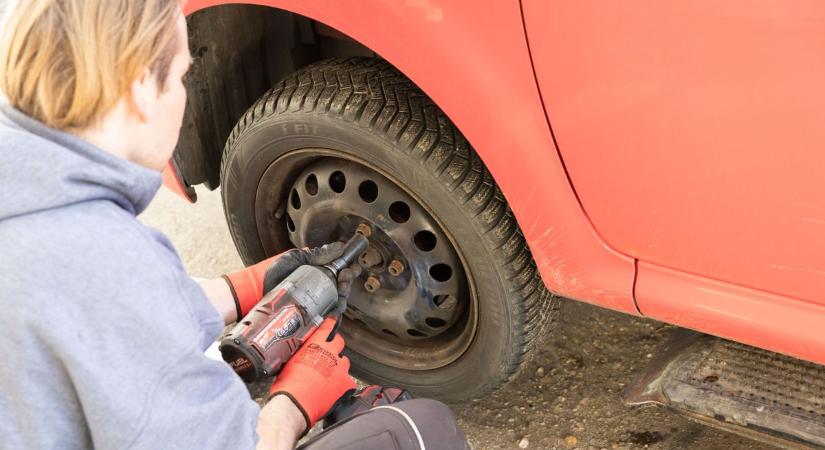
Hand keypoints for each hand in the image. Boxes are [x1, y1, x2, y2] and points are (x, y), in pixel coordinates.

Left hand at [222, 242, 344, 320]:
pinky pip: (328, 318)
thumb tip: (337, 247)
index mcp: (318, 272)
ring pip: (338, 301)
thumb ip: (315, 254)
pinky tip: (335, 309)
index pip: (338, 270)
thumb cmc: (272, 275)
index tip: (349, 267)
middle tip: (345, 278)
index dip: (347, 269)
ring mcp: (316, 303)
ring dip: (343, 295)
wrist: (256, 292)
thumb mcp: (294, 259)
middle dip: (347, 281)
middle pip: (341, 286)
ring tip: (341, 290)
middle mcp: (319, 288)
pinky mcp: (311, 317)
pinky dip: (335, 315)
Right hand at [268, 318, 355, 433]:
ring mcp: (340, 368)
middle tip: (329, 353)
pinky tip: (334, 390)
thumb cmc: (287, 386)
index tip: (332, 321)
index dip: (330, 323)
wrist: (294, 405)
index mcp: (315, 344)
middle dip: (335, 346)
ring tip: (329, 376)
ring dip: (338, 366)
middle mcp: (330, 352)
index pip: (327, 327)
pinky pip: (348, 381)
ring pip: (344, 362)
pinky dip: (342, 385)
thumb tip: (302, 355)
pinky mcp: (346, 383)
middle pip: (339, 342)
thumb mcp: (289, 363)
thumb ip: (301, 354)